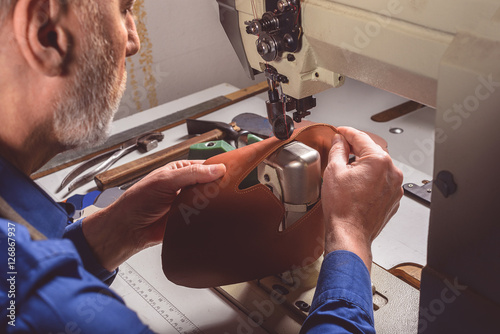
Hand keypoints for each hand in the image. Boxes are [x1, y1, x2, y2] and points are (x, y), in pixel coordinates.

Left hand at [82, 160, 225, 270]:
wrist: (128, 230)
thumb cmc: (137, 201)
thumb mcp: (165, 180)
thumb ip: (191, 174)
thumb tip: (216, 169)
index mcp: (180, 171)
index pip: (206, 166)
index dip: (219, 169)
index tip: (232, 172)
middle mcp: (186, 187)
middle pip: (211, 185)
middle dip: (218, 188)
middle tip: (229, 191)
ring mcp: (188, 204)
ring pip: (210, 202)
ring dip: (214, 204)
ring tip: (221, 204)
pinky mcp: (189, 220)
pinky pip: (205, 218)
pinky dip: (209, 218)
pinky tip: (214, 217)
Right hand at [322, 127, 402, 271]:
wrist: (350, 233)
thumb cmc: (343, 208)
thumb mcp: (333, 171)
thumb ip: (338, 149)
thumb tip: (340, 140)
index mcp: (379, 161)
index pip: (361, 137)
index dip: (347, 132)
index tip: (340, 131)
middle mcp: (392, 172)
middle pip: (372, 151)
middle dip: (356, 149)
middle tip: (340, 149)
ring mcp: (395, 187)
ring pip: (378, 166)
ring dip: (364, 164)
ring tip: (347, 171)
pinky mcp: (393, 198)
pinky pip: (382, 181)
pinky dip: (371, 179)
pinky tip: (356, 185)